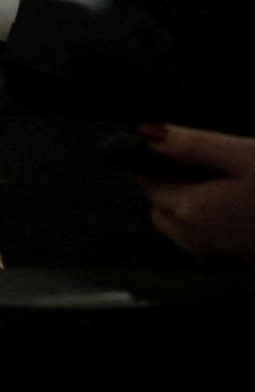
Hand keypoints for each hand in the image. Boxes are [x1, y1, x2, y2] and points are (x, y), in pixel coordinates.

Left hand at [138, 123, 254, 262]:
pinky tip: (240, 203)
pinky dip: (210, 220)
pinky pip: (204, 237)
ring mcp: (213, 253)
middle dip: (172, 187)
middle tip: (207, 165)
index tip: (181, 151)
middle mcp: (192, 238)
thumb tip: (149, 132)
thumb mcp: (244, 154)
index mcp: (187, 209)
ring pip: (179, 226)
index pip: (147, 185)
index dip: (159, 164)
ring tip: (226, 182)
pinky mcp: (233, 259)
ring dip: (190, 204)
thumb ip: (193, 145)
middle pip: (160, 208)